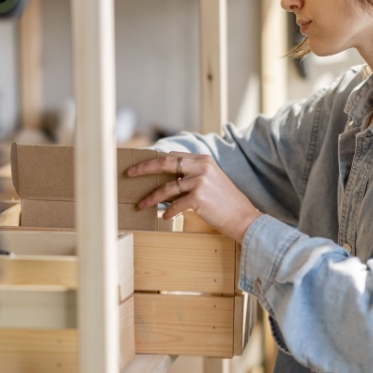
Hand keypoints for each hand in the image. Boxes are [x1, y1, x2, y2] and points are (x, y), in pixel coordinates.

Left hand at [127, 152, 261, 241]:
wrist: (243, 217)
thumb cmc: (224, 203)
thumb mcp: (210, 182)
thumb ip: (190, 177)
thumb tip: (165, 184)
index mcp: (203, 160)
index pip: (173, 155)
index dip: (155, 160)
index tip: (140, 165)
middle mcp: (201, 166)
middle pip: (166, 162)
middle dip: (144, 168)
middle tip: (129, 173)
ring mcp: (200, 180)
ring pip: (167, 187)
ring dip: (152, 197)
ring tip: (141, 204)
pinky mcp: (199, 197)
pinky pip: (175, 205)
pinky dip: (168, 212)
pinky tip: (164, 217)